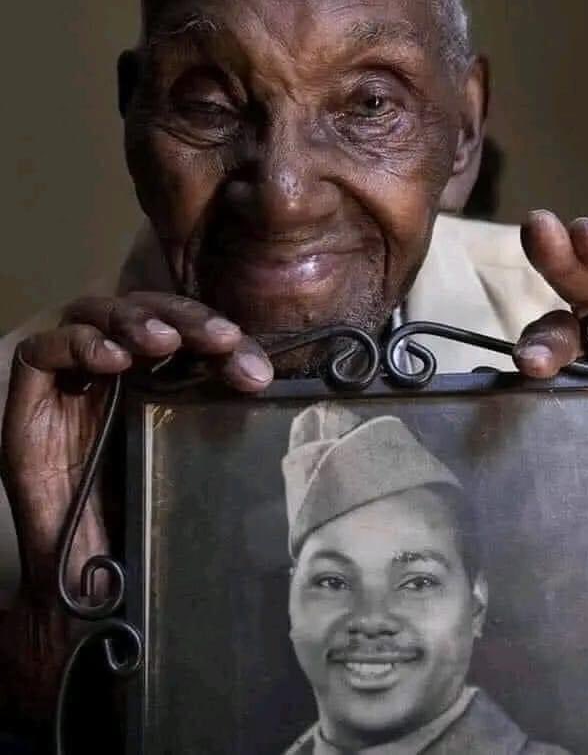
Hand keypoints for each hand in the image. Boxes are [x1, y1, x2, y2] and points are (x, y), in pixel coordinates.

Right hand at [0, 291, 272, 718]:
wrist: (83, 568)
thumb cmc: (139, 511)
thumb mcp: (185, 455)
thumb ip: (212, 415)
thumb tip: (265, 383)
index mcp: (156, 371)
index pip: (190, 331)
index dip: (223, 337)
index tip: (254, 371)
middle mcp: (115, 364)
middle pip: (147, 311)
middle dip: (188, 319)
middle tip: (221, 340)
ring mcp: (72, 375)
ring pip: (97, 313)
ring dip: (136, 320)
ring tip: (164, 342)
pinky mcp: (31, 391)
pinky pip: (44, 348)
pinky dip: (78, 344)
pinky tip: (110, 359)